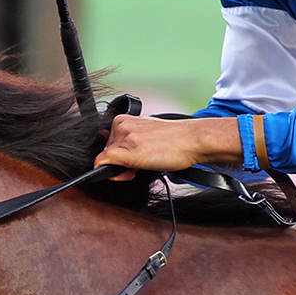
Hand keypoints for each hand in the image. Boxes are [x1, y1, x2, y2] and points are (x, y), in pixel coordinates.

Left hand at [94, 115, 241, 179]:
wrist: (192, 140)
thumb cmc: (174, 141)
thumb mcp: (146, 134)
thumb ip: (127, 140)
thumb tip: (103, 149)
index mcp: (123, 120)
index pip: (107, 144)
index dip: (118, 158)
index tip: (133, 162)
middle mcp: (121, 125)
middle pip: (106, 152)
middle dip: (120, 163)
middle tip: (142, 163)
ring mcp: (123, 137)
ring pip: (106, 160)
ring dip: (121, 169)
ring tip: (144, 163)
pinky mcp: (127, 151)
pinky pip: (103, 163)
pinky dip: (112, 174)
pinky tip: (132, 172)